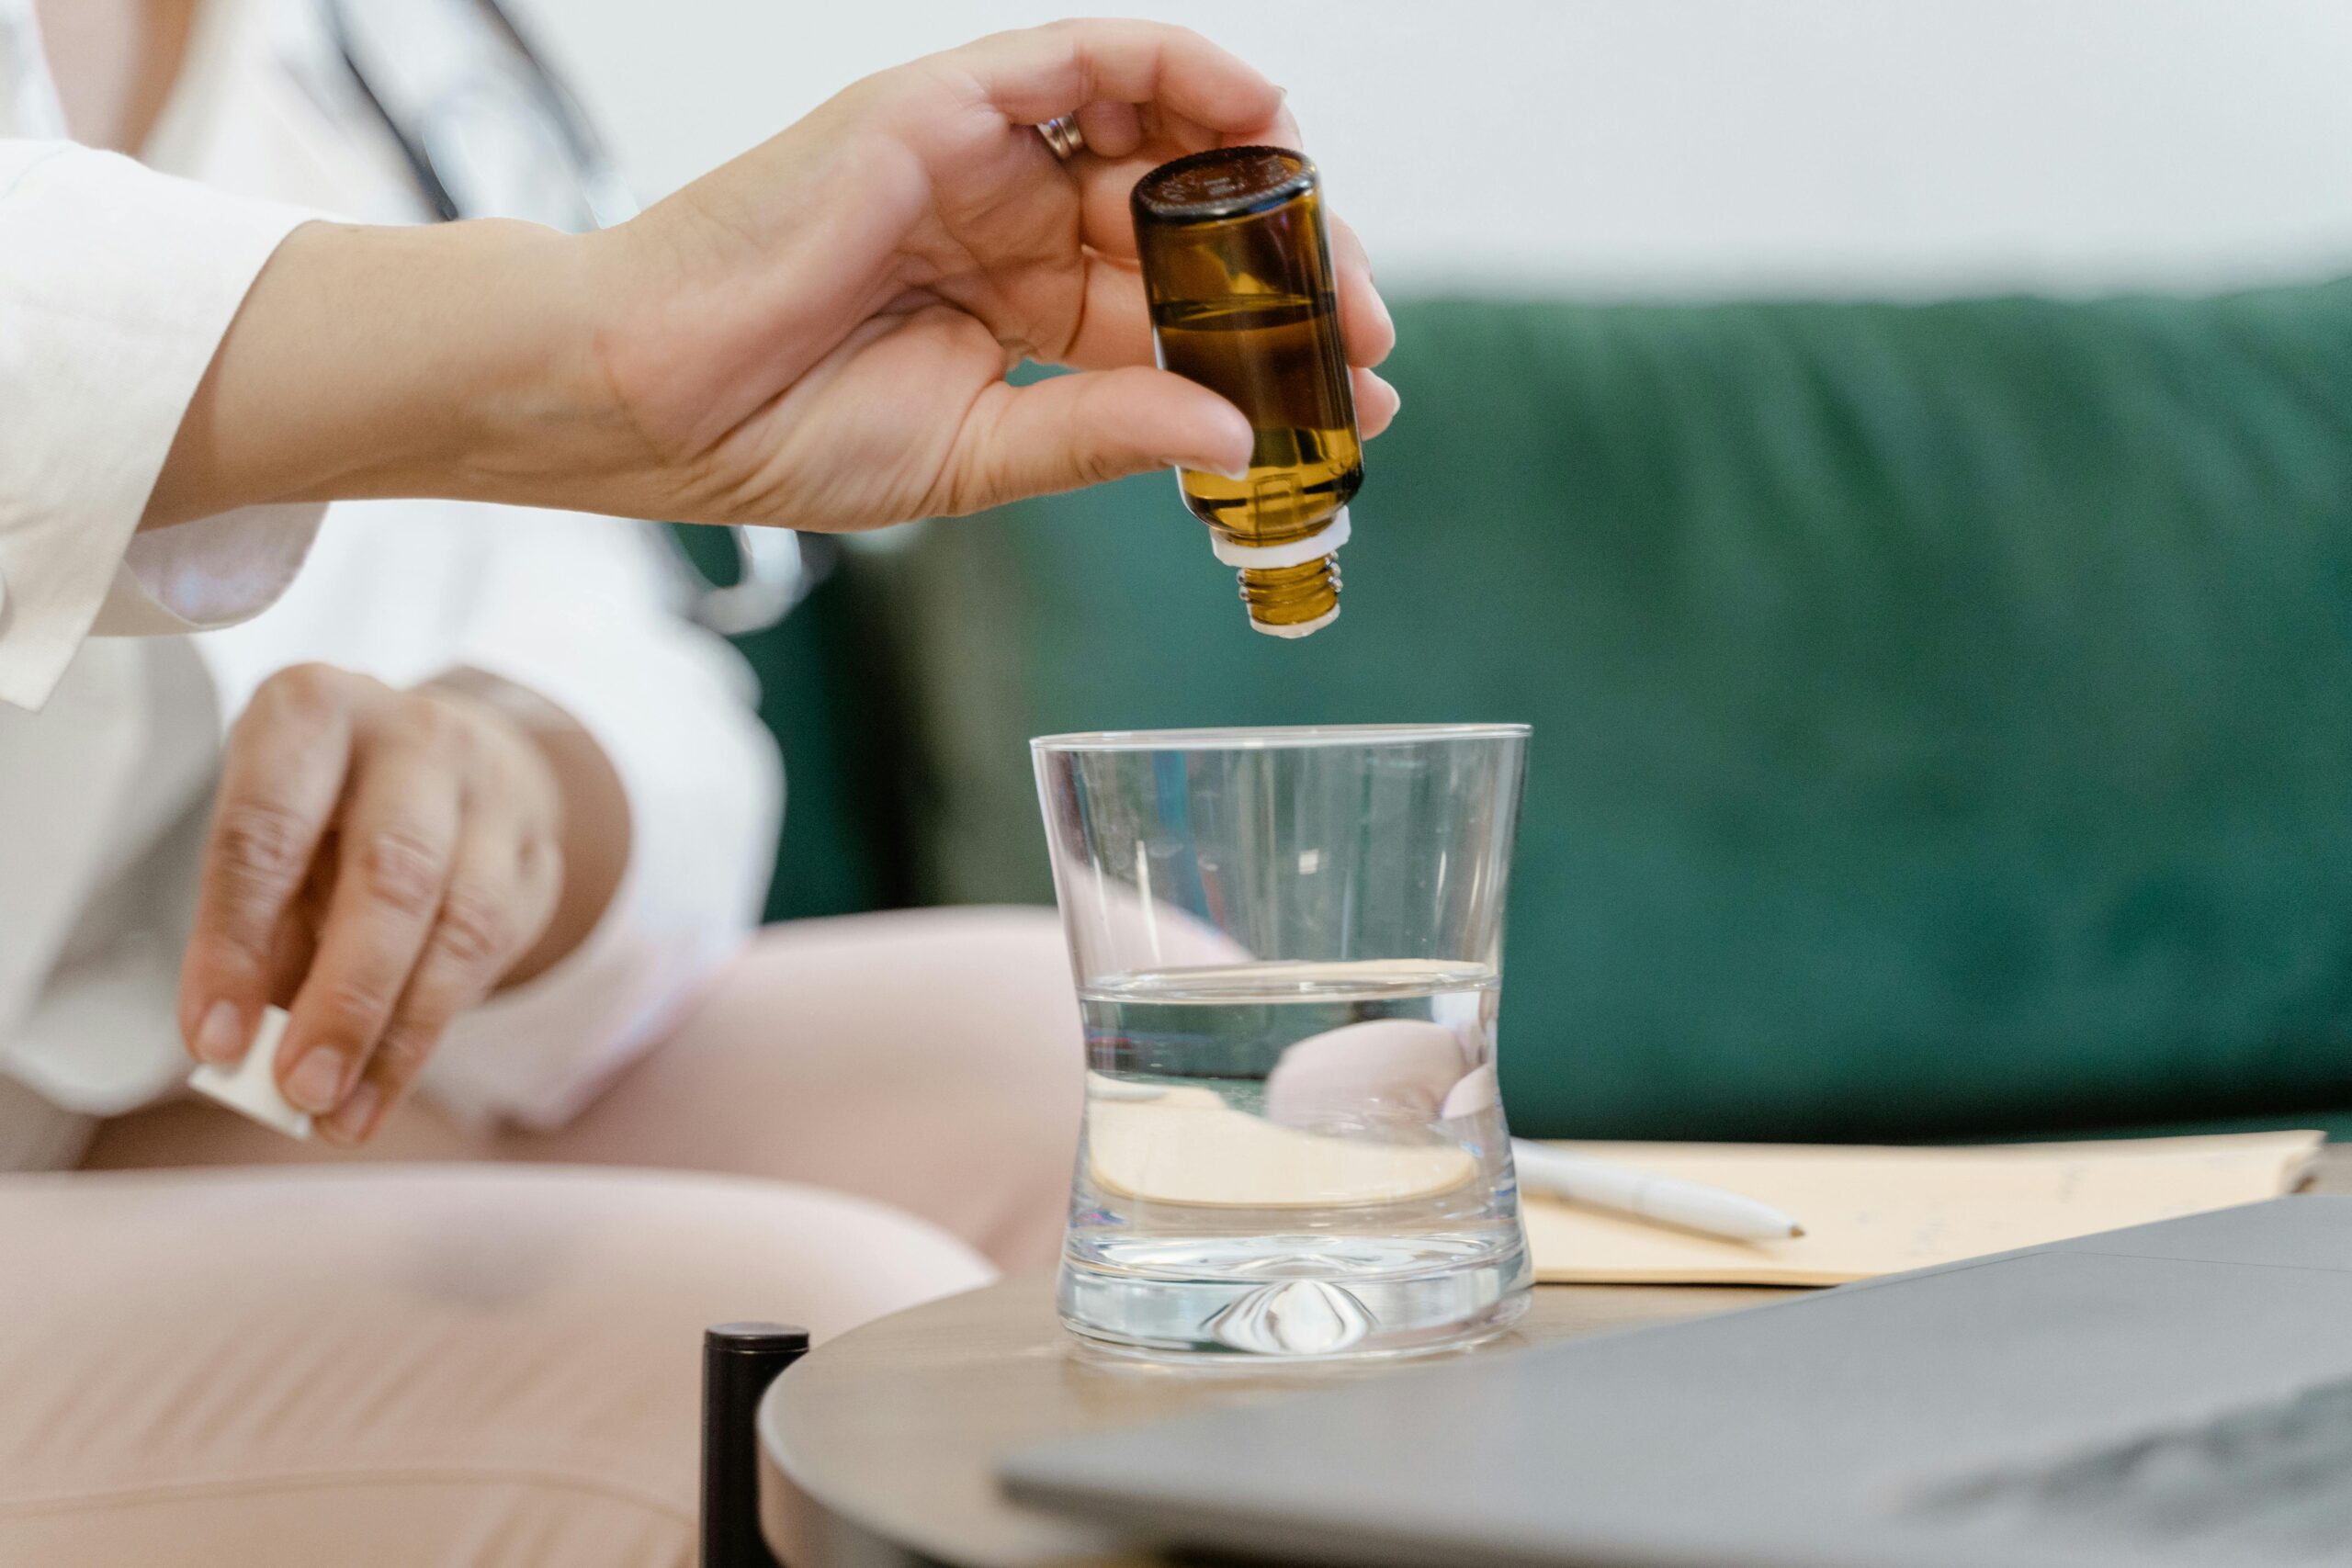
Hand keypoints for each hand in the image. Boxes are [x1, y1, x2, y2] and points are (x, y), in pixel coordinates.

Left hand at [177, 665, 571, 1143]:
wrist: (455, 759)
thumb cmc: (330, 807)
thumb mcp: (271, 836)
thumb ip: (256, 930)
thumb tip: (242, 1047)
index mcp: (313, 711)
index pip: (268, 830)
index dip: (235, 943)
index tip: (213, 1041)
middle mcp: (415, 734)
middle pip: (393, 873)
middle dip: (345, 998)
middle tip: (299, 1090)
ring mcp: (493, 790)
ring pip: (462, 923)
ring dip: (399, 1035)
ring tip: (342, 1114)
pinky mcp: (539, 849)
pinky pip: (497, 950)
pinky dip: (433, 1028)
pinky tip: (386, 1082)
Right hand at [572, 19, 1398, 530]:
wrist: (650, 400)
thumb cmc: (779, 430)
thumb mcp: (982, 454)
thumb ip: (1110, 430)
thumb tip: (1237, 430)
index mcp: (1015, 303)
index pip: (1171, 308)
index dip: (1268, 344)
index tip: (1350, 397)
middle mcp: (1010, 220)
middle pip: (1185, 220)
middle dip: (1288, 274)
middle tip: (1366, 334)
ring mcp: (982, 158)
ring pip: (1156, 134)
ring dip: (1258, 180)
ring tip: (1331, 252)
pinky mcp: (948, 105)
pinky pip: (1088, 57)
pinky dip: (1182, 70)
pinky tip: (1263, 115)